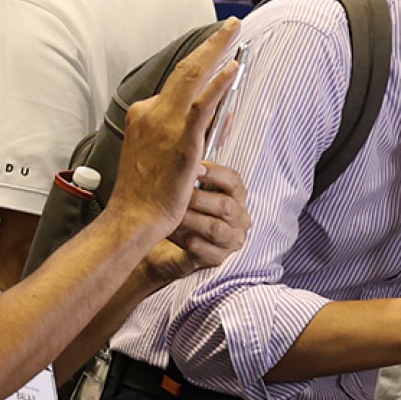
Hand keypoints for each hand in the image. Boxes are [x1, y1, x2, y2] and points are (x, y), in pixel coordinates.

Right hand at [104, 19, 245, 235]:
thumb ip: (187, 132)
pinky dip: (219, 83)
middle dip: (211, 44)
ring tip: (235, 32)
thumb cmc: (146, 193)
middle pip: (185, 69)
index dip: (204, 69)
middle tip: (231, 25)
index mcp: (144, 114)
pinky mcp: (181, 139)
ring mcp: (165, 123)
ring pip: (193, 77)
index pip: (178, 86)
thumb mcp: (159, 154)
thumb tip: (218, 116)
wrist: (134, 217)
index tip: (221, 54)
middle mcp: (151, 111)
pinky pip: (202, 104)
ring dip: (217, 51)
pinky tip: (233, 68)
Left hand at [143, 161, 250, 282]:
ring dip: (190, 219)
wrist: (161, 247)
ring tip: (171, 214)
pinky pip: (203, 248)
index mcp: (235, 197)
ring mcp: (230, 241)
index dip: (215, 173)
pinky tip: (170, 232)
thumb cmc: (175, 213)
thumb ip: (190, 169)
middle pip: (226, 206)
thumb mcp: (184, 188)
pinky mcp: (217, 259)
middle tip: (176, 193)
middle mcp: (239, 219)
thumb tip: (185, 141)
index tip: (194, 167)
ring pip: (215, 228)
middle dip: (198, 198)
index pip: (234, 182)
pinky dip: (184, 239)